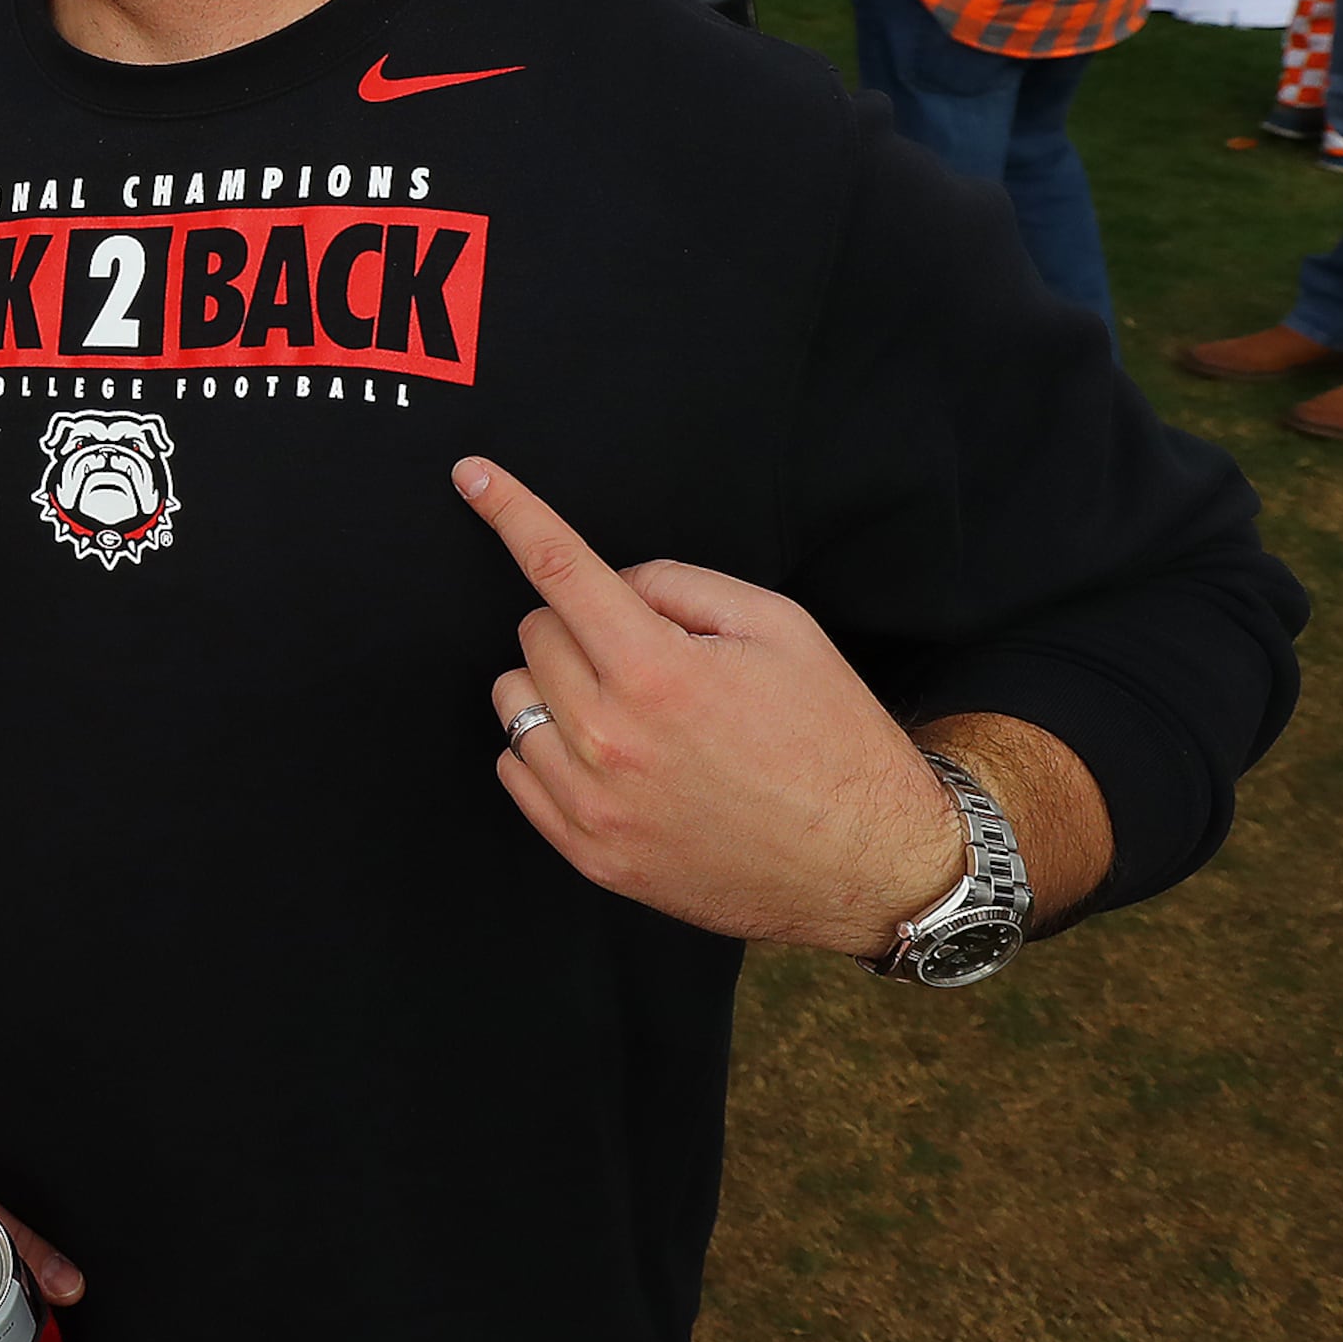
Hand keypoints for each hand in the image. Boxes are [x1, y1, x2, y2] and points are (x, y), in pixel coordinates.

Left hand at [453, 456, 961, 960]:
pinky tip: (611, 756)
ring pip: (515, 702)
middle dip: (579, 625)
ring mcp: (595, 805)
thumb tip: (609, 583)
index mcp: (658, 672)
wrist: (871, 864)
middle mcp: (612, 739)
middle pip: (534, 635)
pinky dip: (548, 748)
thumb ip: (679, 585)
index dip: (510, 511)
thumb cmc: (833, 739)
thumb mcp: (780, 628)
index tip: (471, 476)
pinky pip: (516, 771)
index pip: (559, 569)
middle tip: (649, 653)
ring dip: (557, 687)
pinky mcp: (590, 855)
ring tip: (631, 709)